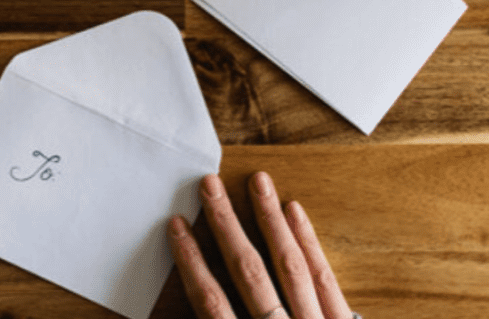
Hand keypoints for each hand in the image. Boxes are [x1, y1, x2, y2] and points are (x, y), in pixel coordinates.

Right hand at [168, 172, 354, 318]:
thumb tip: (164, 315)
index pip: (211, 302)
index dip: (191, 263)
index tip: (177, 226)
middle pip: (248, 271)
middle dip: (227, 225)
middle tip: (210, 185)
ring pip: (289, 265)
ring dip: (270, 219)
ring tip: (258, 182)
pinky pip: (324, 280)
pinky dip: (309, 244)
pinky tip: (294, 211)